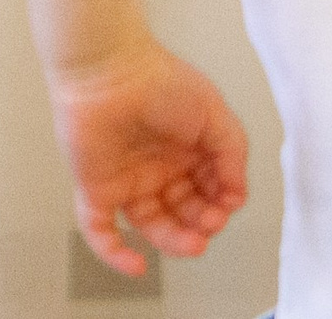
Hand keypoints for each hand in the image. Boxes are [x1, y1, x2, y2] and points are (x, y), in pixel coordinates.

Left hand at [49, 37, 248, 275]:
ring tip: (193, 244)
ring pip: (151, 224)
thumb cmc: (156, 78)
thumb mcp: (216, 116)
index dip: (221, 203)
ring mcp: (125, 177)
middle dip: (201, 225)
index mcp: (185, 149)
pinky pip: (99, 227)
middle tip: (209, 225)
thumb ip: (233, 157)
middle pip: (183, 211)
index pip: (208, 191)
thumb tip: (236, 196)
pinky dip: (113, 251)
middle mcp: (156, 165)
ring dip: (174, 242)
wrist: (108, 66)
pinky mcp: (95, 184)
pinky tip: (135, 265)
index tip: (228, 201)